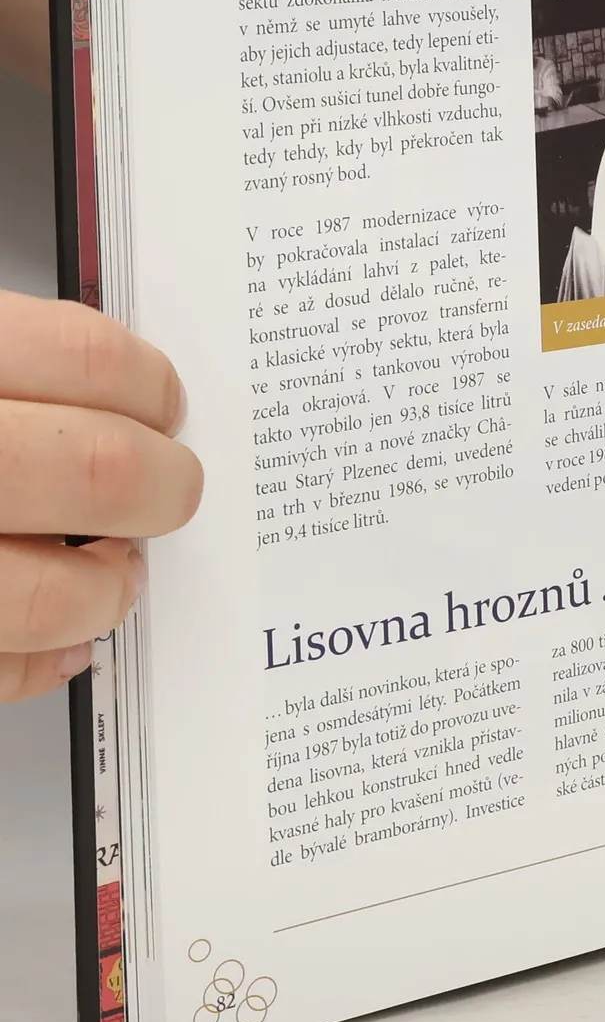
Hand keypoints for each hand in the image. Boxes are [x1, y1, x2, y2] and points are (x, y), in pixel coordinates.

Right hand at [0, 294, 201, 701]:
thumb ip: (18, 367)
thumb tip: (120, 386)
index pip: (87, 359)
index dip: (149, 387)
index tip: (165, 404)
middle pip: (102, 470)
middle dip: (161, 488)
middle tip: (169, 489)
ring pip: (54, 592)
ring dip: (106, 589)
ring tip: (114, 571)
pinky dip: (41, 661)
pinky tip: (59, 637)